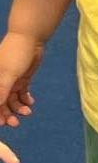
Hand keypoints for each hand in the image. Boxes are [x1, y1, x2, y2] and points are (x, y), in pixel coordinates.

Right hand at [0, 31, 42, 162]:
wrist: (31, 38)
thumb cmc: (15, 54)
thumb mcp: (7, 74)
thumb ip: (1, 91)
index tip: (2, 124)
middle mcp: (0, 82)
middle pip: (1, 103)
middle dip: (7, 114)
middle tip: (15, 123)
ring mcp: (10, 81)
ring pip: (12, 100)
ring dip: (18, 108)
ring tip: (28, 112)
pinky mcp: (21, 79)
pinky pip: (22, 94)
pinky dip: (26, 100)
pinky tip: (31, 103)